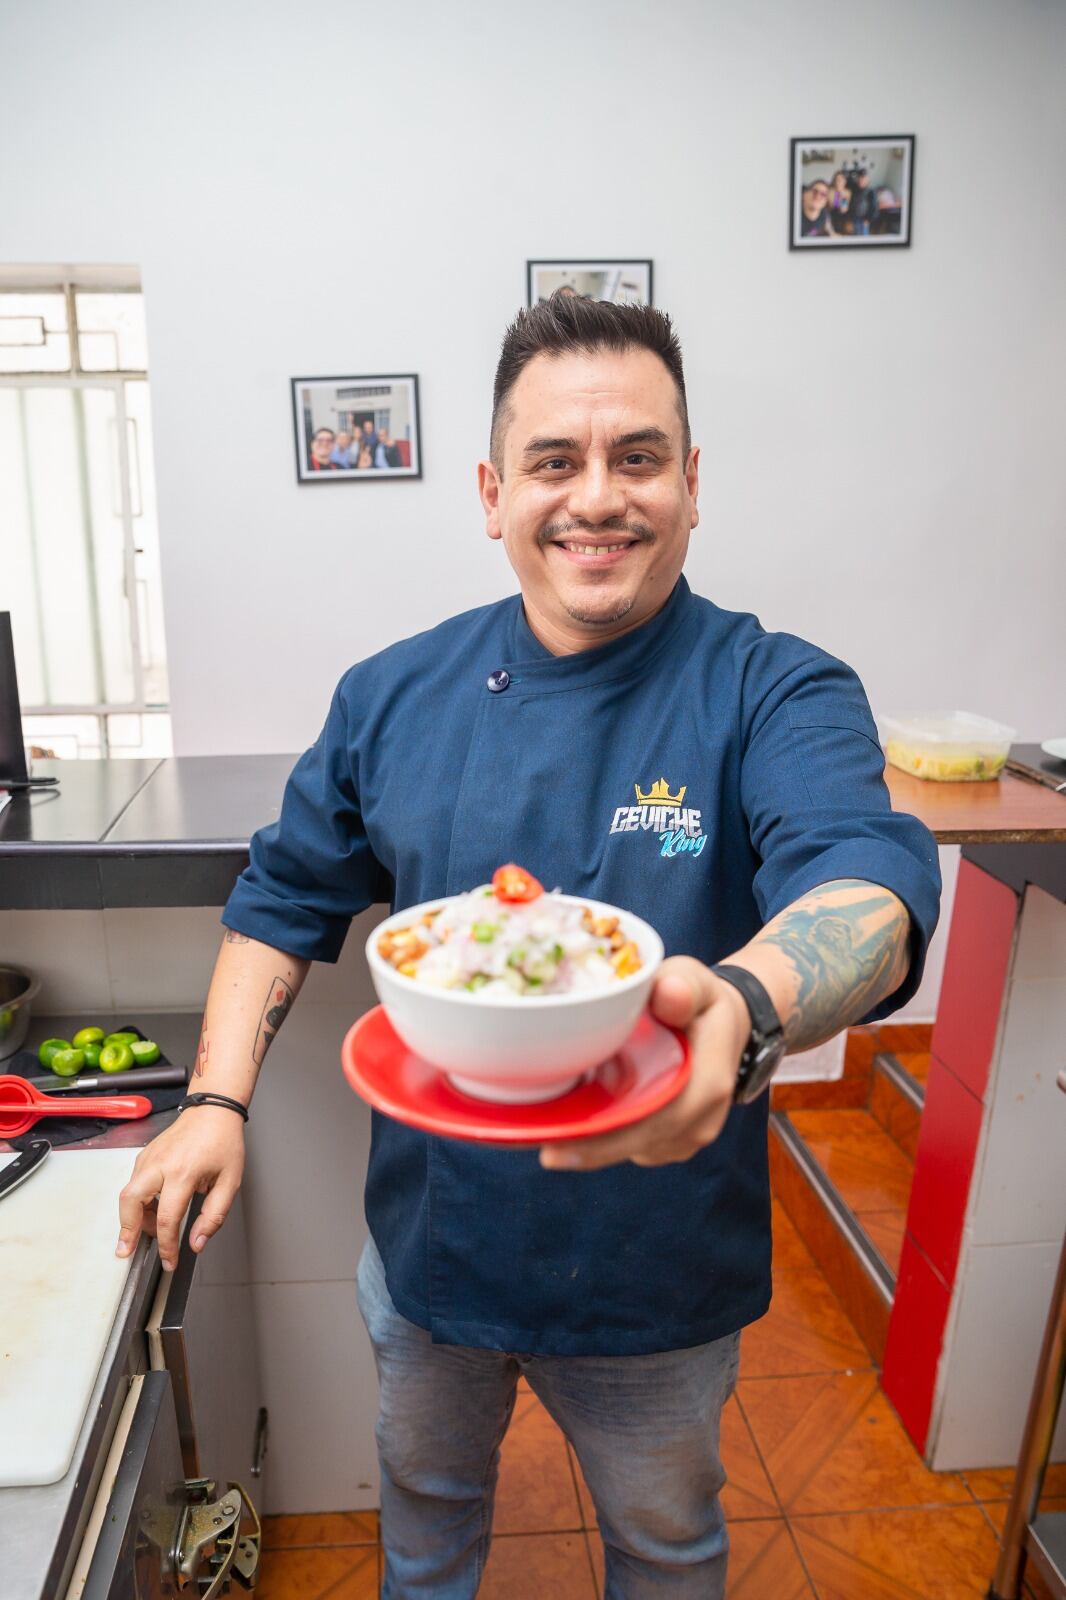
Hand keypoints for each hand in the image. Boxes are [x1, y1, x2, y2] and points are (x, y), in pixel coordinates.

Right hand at [116, 1107, 245, 1271]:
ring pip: (128, 1193)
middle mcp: (160, 1164)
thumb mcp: (230, 1181)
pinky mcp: (144, 1155)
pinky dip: (138, 1201)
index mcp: (183, 1172)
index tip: (170, 1261)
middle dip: (127, 1230)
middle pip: (130, 1202)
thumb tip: (196, 1243)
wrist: (213, 1110)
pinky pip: (134, 1183)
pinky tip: (154, 1209)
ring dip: (134, 1217)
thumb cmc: (223, 1142)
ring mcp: (148, 1158)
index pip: (168, 1219)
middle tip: (126, 1251)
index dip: (167, 1246)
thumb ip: (213, 1216)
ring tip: (152, 1230)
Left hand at [539, 957, 750, 1171]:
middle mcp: (700, 1119)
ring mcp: (685, 1136)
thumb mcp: (694, 981)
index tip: (556, 1147)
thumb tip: (667, 993)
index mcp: (710, 1082)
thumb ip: (682, 985)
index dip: (608, 1141)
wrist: (720, 1024)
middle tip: (533, 1143)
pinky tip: (571, 1116)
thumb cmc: (698, 1000)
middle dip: (584, 1148)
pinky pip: (630, 1144)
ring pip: (629, 1148)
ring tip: (544, 1123)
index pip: (659, 1120)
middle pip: (635, 1144)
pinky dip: (600, 1134)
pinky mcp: (668, 1140)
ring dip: (589, 1141)